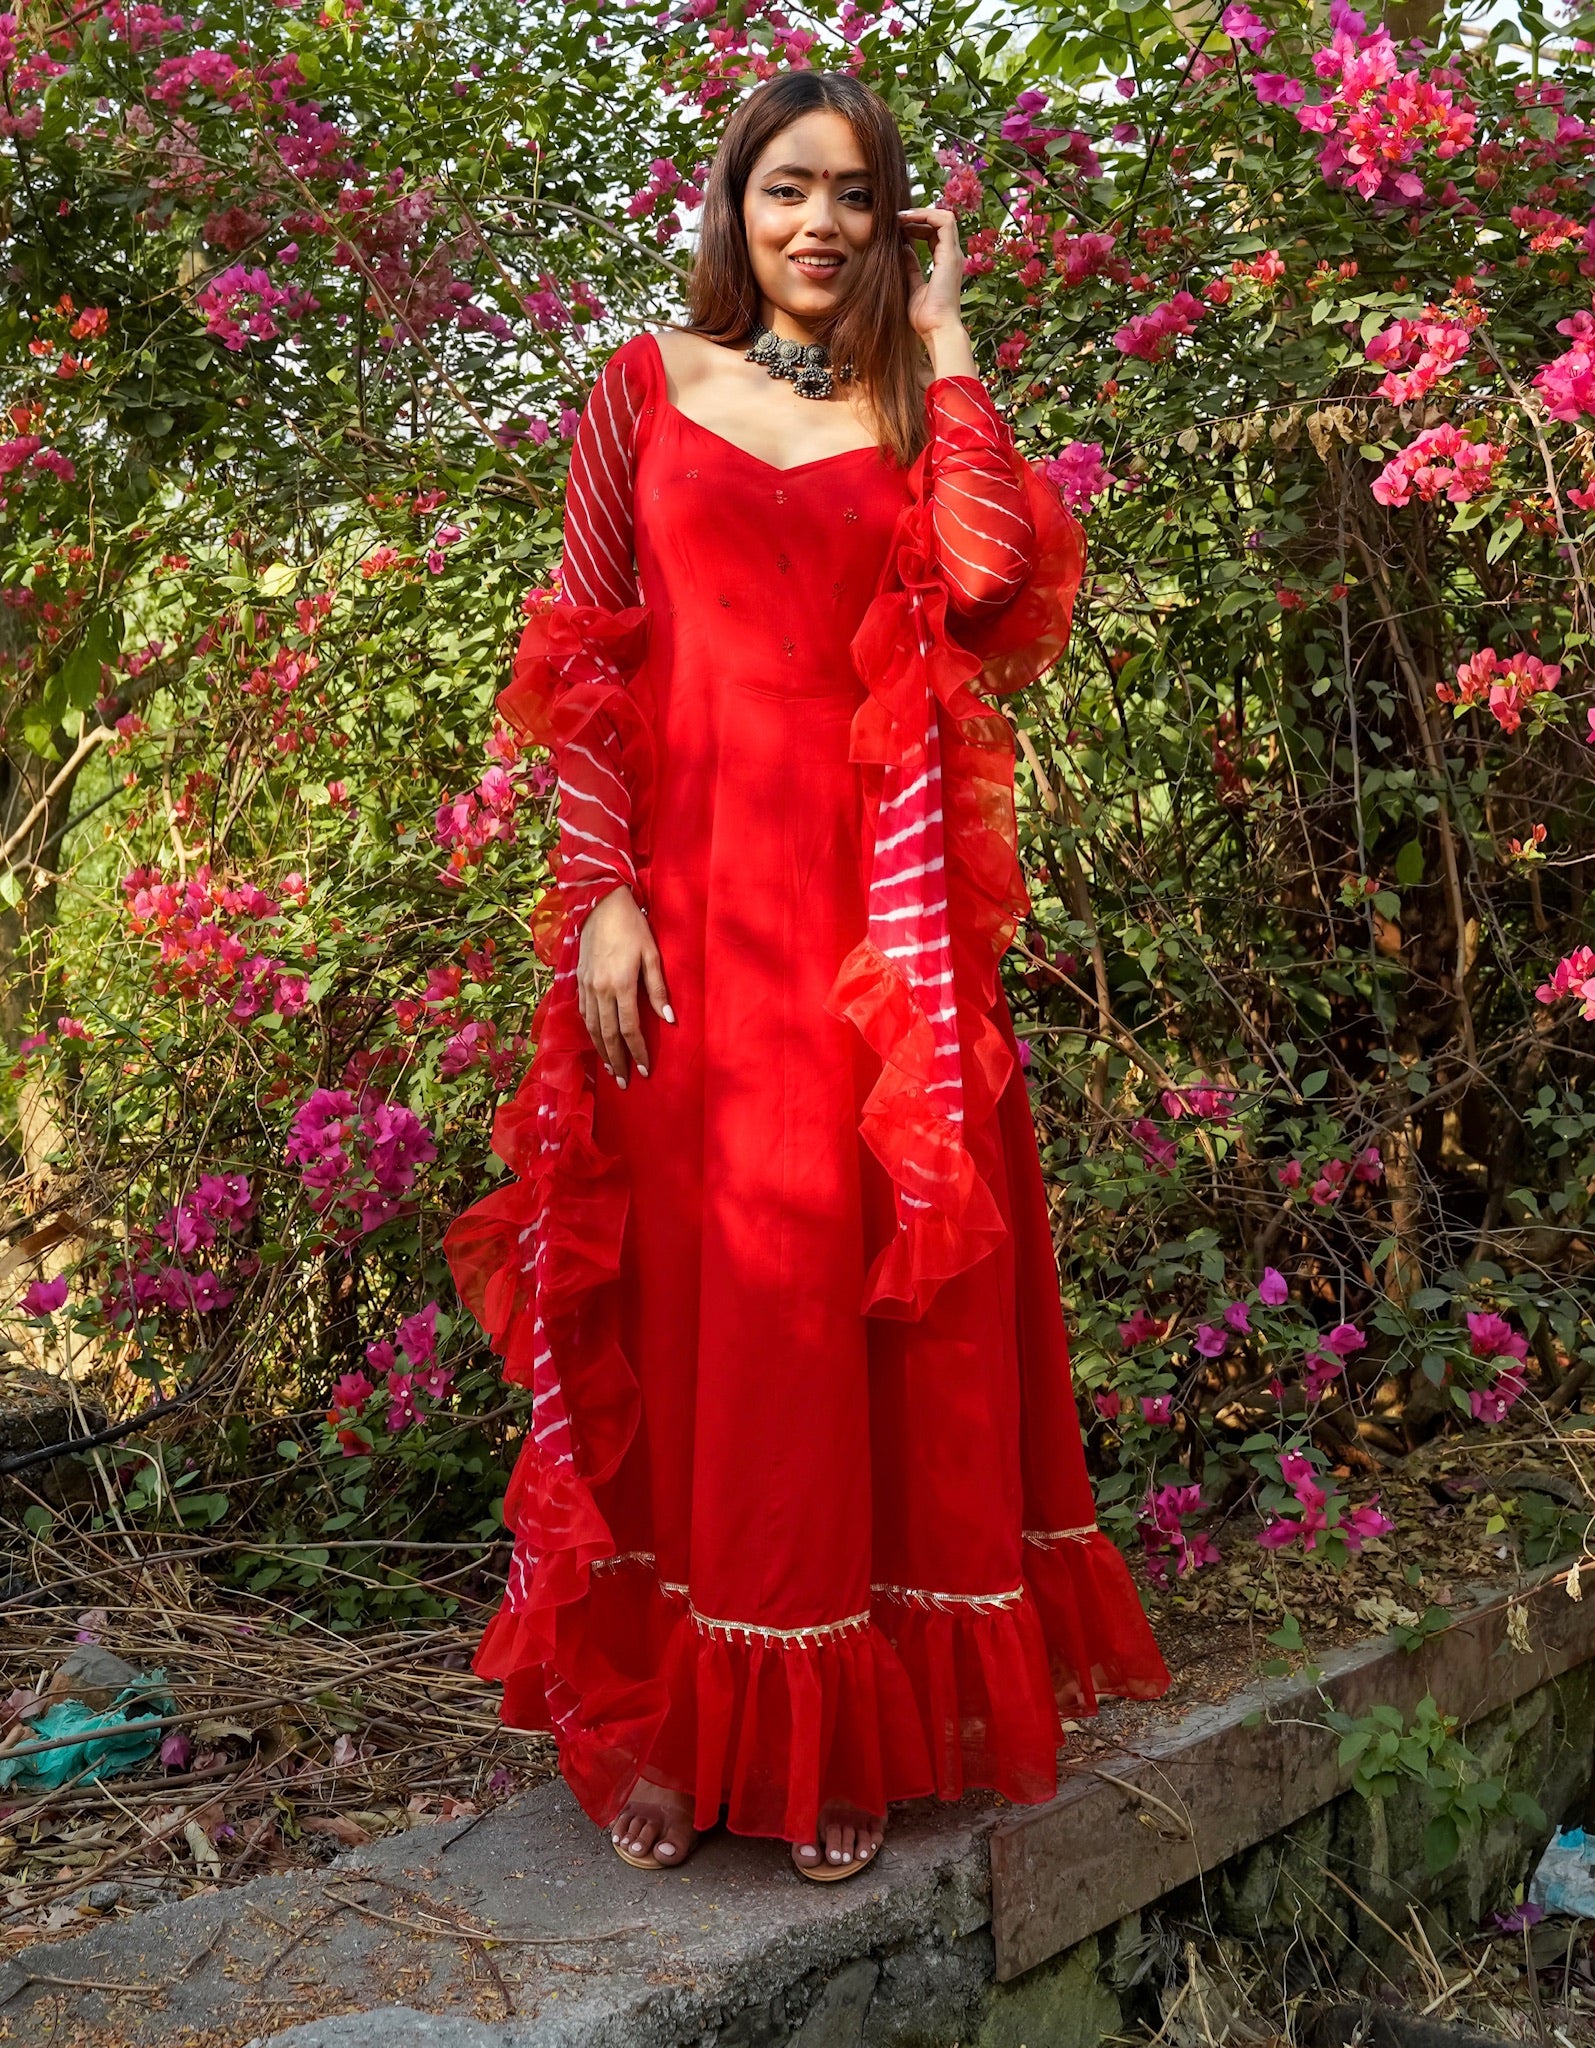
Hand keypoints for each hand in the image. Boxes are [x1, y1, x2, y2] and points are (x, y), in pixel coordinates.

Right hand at [576, 884, 673, 1087]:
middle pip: (608, 1035)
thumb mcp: (652, 954)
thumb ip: (658, 988)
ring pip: (592, 1028)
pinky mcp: (578, 981)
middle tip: (624, 1083)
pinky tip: (596, 1042)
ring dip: (602, 1052)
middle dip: (617, 1061)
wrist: (600, 905)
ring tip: (610, 1071)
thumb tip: (669, 1019)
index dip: (638, 1052)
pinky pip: (583, 1014)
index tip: (645, 1070)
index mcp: (620, 985)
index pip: (630, 1029)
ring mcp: (586, 987)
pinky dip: (590, 1033)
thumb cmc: (632, 927)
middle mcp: (600, 991)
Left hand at [899, 207, 972, 370]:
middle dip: (918, 216)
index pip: (934, 233)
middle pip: (939, 222)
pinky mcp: (950, 255)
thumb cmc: (925, 317)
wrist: (936, 330)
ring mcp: (953, 254)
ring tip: (901, 217)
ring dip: (921, 213)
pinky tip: (907, 221)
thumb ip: (910, 267)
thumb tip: (903, 248)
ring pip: (944, 217)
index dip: (916, 225)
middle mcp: (951, 256)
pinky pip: (943, 222)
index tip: (897, 227)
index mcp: (944, 263)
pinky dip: (926, 216)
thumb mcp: (912, 286)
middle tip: (896, 219)